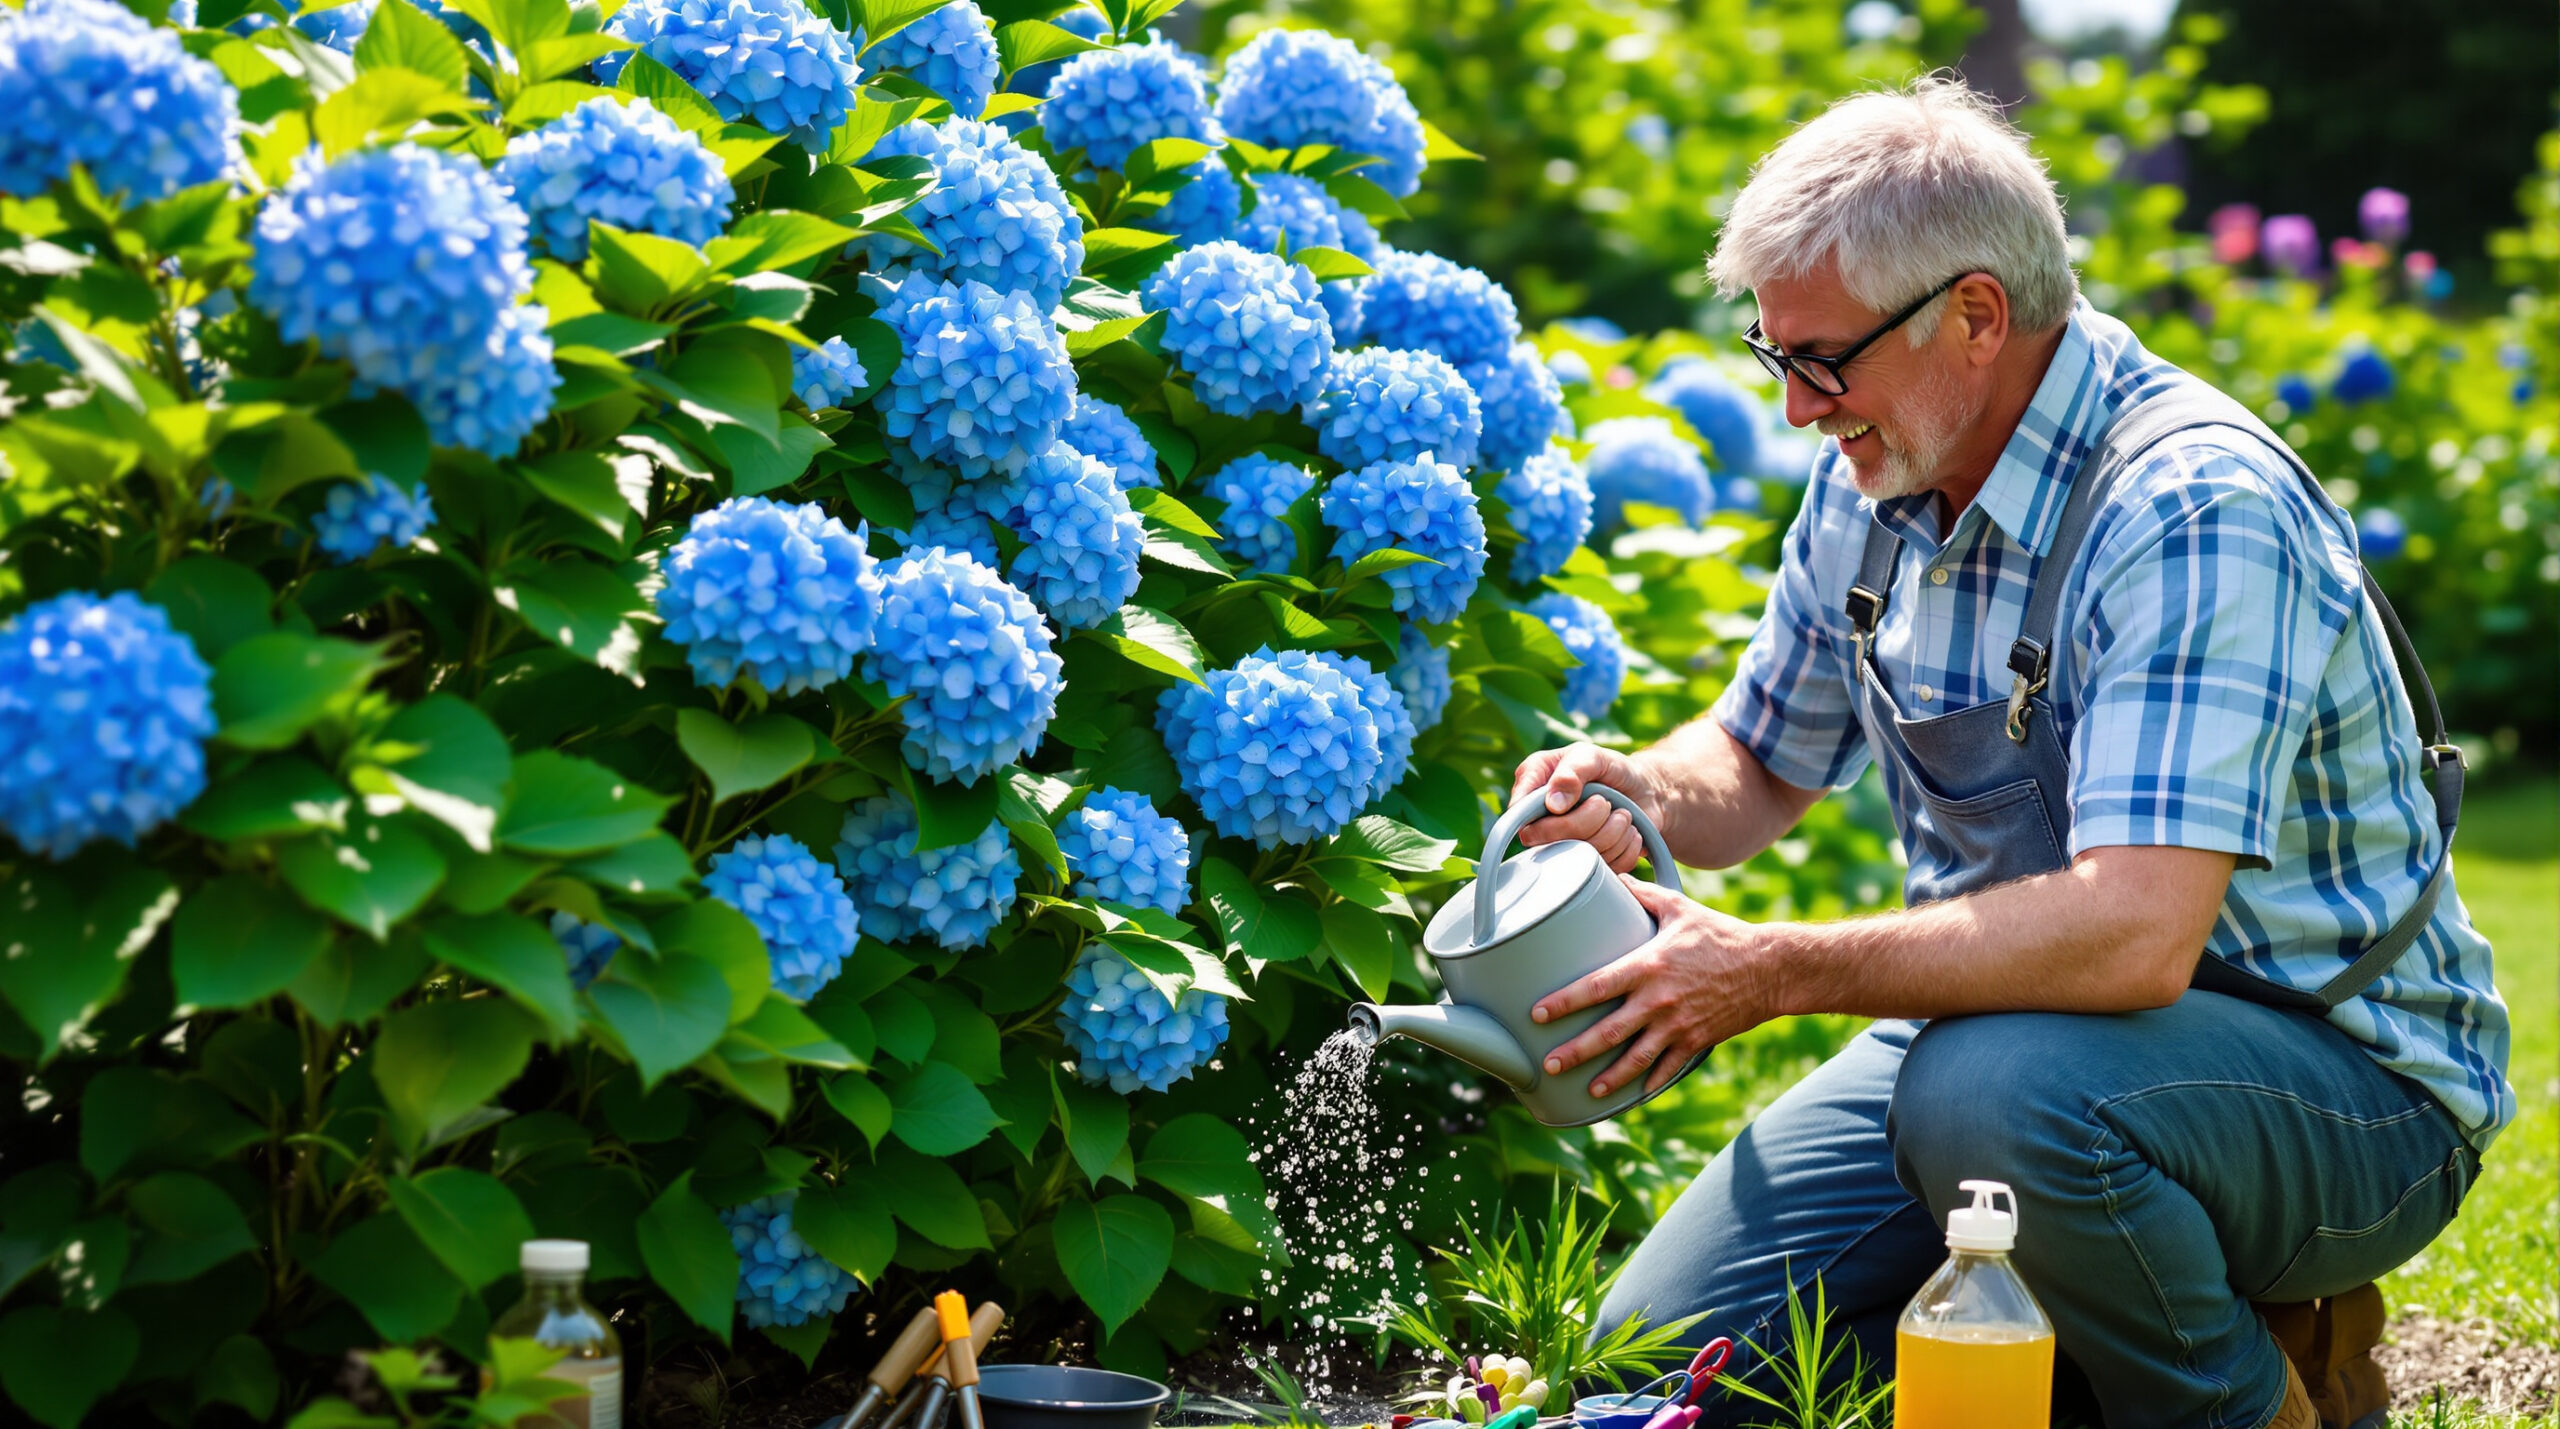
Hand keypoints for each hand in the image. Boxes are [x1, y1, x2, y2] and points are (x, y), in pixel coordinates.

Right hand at [1508, 742, 1667, 873]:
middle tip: (1603, 802)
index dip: (1543, 816)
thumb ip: (1572, 771)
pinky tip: (1627, 831)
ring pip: (1583, 855)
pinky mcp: (1591, 865)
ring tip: (1620, 814)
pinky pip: (1608, 867)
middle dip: (1589, 819)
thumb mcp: (1592, 756)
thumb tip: (1553, 804)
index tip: (1565, 805)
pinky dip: (1626, 847)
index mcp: (1532, 787)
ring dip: (1613, 831)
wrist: (1644, 789)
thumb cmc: (1611, 768)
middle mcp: (1541, 821)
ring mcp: (1565, 846)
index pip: (1518, 815)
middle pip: (1551, 838)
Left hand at [1530, 875, 1776, 1098]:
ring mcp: (1677, 1025)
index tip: (1536, 1014)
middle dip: (1575, 1051)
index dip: (1564, 1002)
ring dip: (1607, 1077)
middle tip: (1548, 1064)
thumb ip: (1643, 894)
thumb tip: (1615, 877)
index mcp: (1648, 965)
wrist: (1769, 968)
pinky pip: (1667, 1068)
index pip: (1596, 986)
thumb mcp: (1680, 907)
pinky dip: (1648, 1084)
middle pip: (1608, 1032)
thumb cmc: (1721, 934)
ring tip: (1585, 1090)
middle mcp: (1658, 1000)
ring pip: (1635, 1059)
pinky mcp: (1696, 1041)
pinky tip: (1631, 1094)